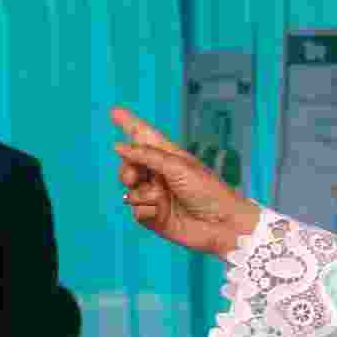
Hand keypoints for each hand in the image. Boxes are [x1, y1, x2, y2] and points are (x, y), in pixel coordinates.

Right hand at [112, 107, 260, 256]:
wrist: (222, 224)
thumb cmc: (208, 191)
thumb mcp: (178, 166)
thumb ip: (147, 155)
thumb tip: (119, 146)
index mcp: (168, 157)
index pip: (144, 137)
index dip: (130, 124)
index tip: (114, 111)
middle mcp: (160, 175)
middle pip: (128, 166)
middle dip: (126, 170)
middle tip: (133, 177)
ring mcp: (156, 196)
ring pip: (129, 190)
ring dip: (140, 193)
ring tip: (159, 198)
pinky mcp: (154, 217)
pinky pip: (136, 211)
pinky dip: (146, 211)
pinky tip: (161, 213)